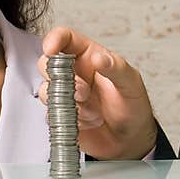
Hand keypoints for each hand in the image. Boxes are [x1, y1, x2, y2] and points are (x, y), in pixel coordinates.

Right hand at [39, 27, 157, 159]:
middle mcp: (74, 73)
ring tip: (93, 113)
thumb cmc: (133, 106)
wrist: (131, 139)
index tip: (51, 49)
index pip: (65, 38)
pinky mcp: (62, 115)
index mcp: (89, 56)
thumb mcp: (131, 83)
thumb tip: (98, 57)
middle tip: (84, 93)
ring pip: (46, 90)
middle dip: (61, 79)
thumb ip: (116, 68)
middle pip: (47, 64)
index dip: (54, 39)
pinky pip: (52, 115)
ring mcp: (66, 94)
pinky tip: (89, 122)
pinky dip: (71, 120)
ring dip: (69, 103)